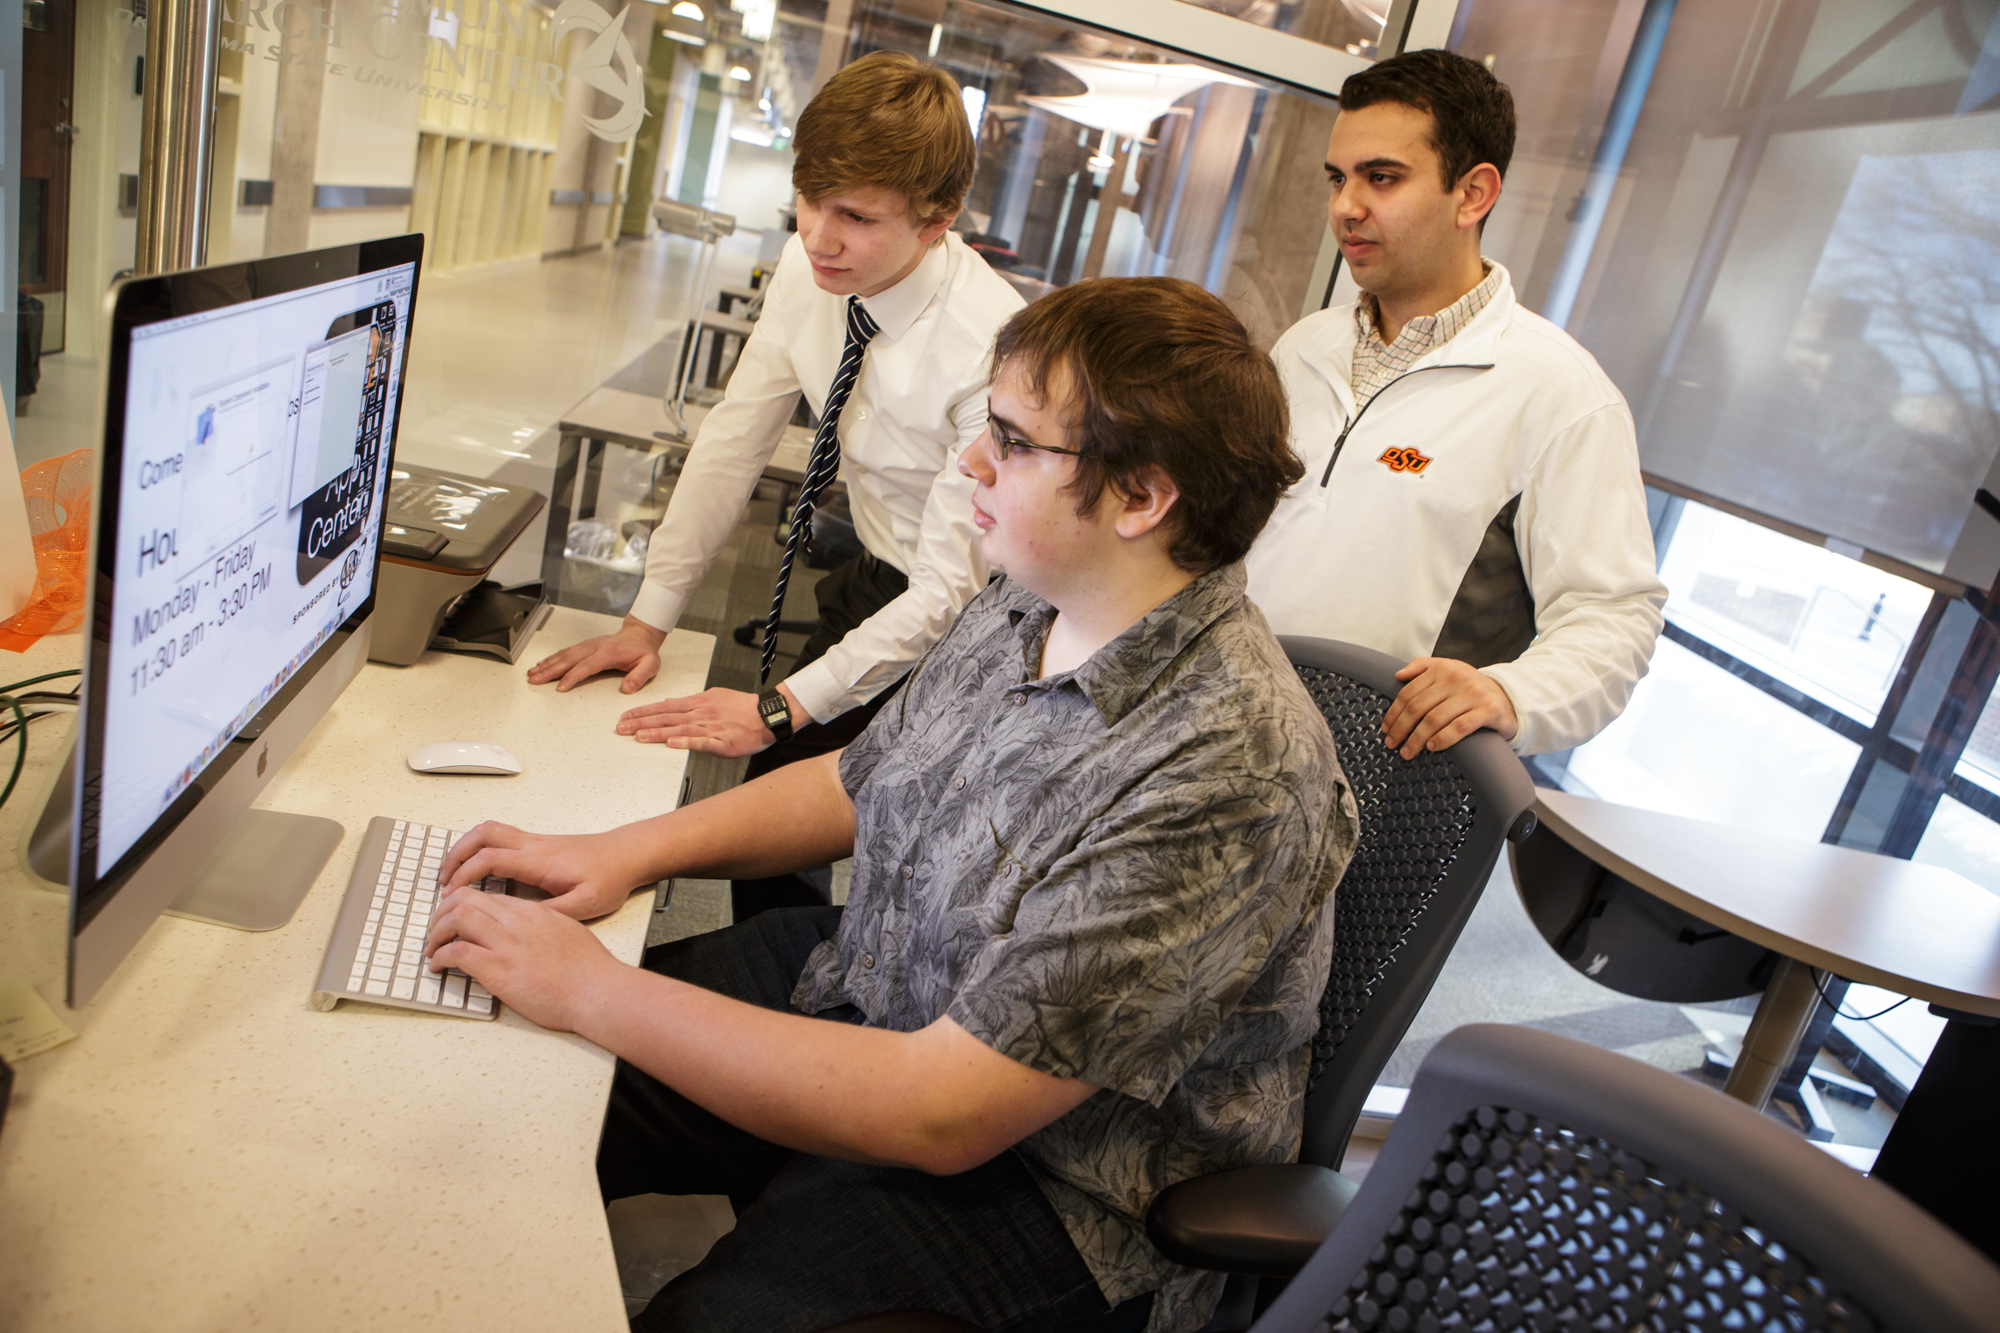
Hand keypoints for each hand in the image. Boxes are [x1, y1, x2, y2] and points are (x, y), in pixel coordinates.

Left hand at [424, 887, 620, 1031]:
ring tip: (432, 948)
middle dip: (442, 912)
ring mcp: (506, 944)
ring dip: (436, 933)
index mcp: (533, 912)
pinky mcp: (498, 969)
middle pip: (465, 899)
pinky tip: (438, 967)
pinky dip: (439, 957)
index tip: (456, 917)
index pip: (487, 896)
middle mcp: (516, 921)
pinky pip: (456, 952)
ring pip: (456, 918)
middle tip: (436, 930)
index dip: (464, 904)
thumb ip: (545, 928)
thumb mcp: (568, 933)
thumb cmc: (590, 970)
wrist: (597, 991)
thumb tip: (531, 935)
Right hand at [440, 821, 654, 920]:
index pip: (491, 859)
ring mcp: (536, 841)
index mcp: (540, 861)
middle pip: (483, 835)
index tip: (452, 895)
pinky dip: (480, 847)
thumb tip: (518, 921)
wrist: (628, 855)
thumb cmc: (609, 878)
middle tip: (442, 880)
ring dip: (466, 847)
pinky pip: (501, 836)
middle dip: (456, 855)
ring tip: (452, 872)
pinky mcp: (539, 843)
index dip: (465, 875)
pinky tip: (478, 867)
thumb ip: (551, 913)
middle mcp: (535, 845)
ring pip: (490, 830)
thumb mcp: (585, 905)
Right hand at [526, 617, 665, 693]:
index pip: (587, 666)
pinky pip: (565, 652)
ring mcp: (587, 646)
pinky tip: (541, 665)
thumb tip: (627, 688)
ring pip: (563, 655)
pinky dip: (551, 658)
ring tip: (532, 674)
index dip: (573, 676)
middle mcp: (594, 648)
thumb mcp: (650, 665)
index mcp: (608, 653)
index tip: (560, 687)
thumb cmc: (643, 651)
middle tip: (535, 680)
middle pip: (568, 660)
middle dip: (550, 671)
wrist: (640, 635)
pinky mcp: (584, 646)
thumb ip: (639, 676)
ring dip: (547, 664)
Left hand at [616, 684, 808, 754]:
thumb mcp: (715, 697)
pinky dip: (686, 742)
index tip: (626, 716)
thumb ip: (693, 704)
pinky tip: (672, 744)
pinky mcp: (722, 743)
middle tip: (621, 728)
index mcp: (699, 703)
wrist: (767, 715)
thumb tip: (672, 705)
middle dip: (641, 723)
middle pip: (666, 718)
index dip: (643, 712)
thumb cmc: (743, 707)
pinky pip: (702, 743)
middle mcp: (701, 714)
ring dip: (657, 733)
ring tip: (638, 737)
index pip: (665, 707)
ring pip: (679, 730)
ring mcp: (711, 728)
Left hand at [1382, 657, 1518, 758]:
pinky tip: (1432, 747)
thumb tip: (1398, 674)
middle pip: (1418, 707)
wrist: (1509, 697)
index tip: (1386, 729)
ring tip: (1408, 751)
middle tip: (1392, 744)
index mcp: (1443, 668)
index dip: (1394, 713)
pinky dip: (1442, 739)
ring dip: (1417, 739)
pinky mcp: (1489, 710)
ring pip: (1435, 719)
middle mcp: (1457, 678)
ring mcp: (1474, 694)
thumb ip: (1423, 667)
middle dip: (1401, 728)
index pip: (1409, 692)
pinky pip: (1459, 727)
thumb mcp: (1449, 670)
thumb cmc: (1471, 689)